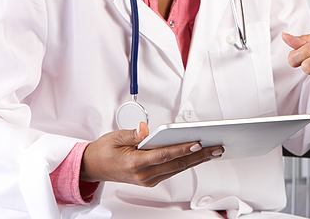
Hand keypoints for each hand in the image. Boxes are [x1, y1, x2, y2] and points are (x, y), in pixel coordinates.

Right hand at [80, 122, 223, 186]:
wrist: (93, 166)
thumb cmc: (104, 151)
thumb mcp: (115, 136)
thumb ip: (132, 134)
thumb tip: (144, 130)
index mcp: (134, 163)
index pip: (164, 155)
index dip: (182, 149)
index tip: (198, 142)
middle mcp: (143, 175)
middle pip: (176, 164)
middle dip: (199, 155)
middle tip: (216, 147)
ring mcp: (148, 179)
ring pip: (177, 169)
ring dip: (196, 160)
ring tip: (213, 151)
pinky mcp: (150, 180)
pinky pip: (172, 171)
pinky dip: (186, 163)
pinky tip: (198, 156)